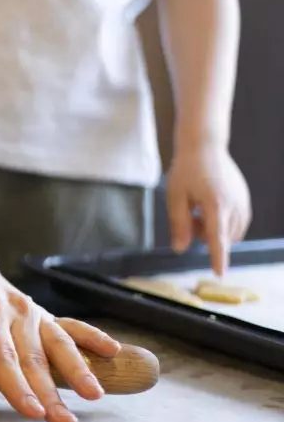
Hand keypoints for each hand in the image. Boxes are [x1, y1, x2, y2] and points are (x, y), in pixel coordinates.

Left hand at [0, 234, 121, 421]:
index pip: (3, 357)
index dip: (17, 387)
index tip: (32, 411)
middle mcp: (15, 312)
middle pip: (35, 358)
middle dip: (51, 393)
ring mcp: (31, 313)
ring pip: (58, 344)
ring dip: (78, 371)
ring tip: (95, 396)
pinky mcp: (40, 315)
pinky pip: (69, 325)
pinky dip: (91, 337)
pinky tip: (111, 352)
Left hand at [166, 144, 250, 274]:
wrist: (205, 147)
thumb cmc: (186, 171)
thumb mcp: (175, 197)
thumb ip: (178, 224)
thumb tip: (180, 248)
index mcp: (215, 205)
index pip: (218, 239)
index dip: (218, 258)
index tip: (220, 274)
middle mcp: (234, 205)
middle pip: (221, 237)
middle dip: (204, 235)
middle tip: (190, 215)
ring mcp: (243, 202)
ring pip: (230, 232)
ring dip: (214, 230)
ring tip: (199, 209)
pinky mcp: (245, 199)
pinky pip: (236, 223)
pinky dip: (222, 222)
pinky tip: (209, 206)